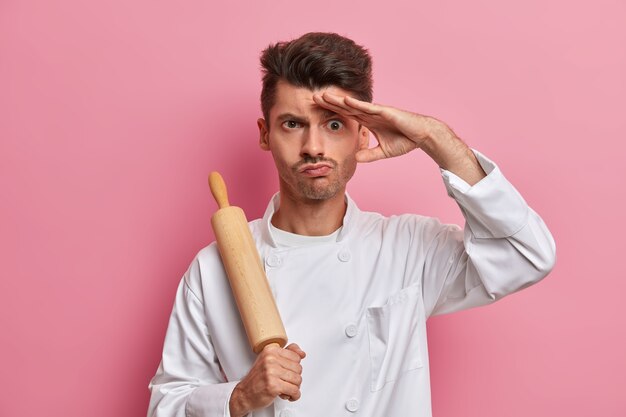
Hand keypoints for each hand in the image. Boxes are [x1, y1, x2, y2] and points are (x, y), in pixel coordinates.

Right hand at [229, 343, 305, 416]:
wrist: (244, 393)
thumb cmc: (258, 378)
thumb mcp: (270, 360)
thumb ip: (287, 353)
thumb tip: (302, 353)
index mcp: (270, 350)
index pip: (296, 356)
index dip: (294, 367)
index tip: (286, 372)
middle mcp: (270, 359)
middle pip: (298, 368)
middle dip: (294, 378)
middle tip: (285, 382)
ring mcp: (271, 372)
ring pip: (298, 380)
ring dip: (294, 387)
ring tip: (285, 388)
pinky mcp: (273, 386)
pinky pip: (294, 390)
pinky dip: (294, 396)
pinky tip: (287, 395)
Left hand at [312, 92, 437, 162]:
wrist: (422, 136)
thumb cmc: (406, 140)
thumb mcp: (384, 151)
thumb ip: (370, 154)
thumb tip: (356, 159)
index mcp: (369, 121)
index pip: (347, 114)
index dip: (332, 111)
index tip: (318, 109)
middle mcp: (370, 114)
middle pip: (346, 107)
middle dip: (330, 103)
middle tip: (313, 98)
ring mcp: (377, 111)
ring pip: (354, 105)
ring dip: (339, 100)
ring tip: (324, 95)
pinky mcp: (385, 112)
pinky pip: (369, 107)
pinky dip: (357, 104)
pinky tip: (345, 100)